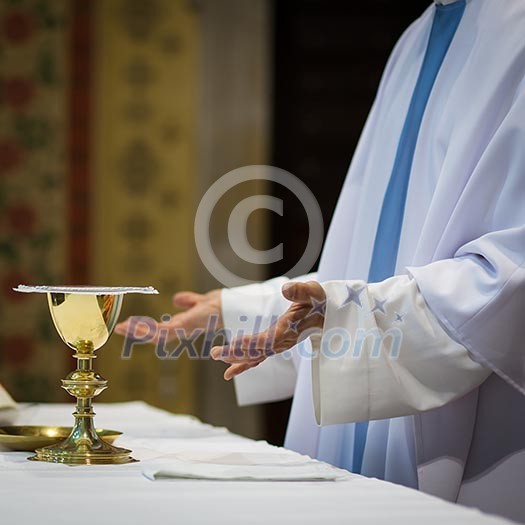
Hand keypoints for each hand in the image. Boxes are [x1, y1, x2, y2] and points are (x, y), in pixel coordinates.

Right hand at [114, 289, 221, 343]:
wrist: (231, 306)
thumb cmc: (220, 306)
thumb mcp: (199, 302)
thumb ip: (188, 301)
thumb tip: (175, 299)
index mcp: (182, 324)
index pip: (160, 329)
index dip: (144, 328)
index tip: (129, 324)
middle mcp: (181, 329)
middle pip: (154, 335)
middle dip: (136, 332)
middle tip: (119, 328)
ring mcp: (182, 330)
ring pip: (155, 335)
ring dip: (139, 332)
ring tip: (122, 327)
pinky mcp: (185, 327)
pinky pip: (163, 331)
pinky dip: (150, 330)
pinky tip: (137, 325)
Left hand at [211, 281, 325, 379]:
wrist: (328, 313)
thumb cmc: (319, 301)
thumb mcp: (312, 292)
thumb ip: (300, 291)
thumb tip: (286, 289)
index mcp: (289, 329)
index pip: (268, 339)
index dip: (251, 343)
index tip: (233, 344)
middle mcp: (283, 341)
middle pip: (257, 351)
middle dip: (236, 352)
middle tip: (216, 353)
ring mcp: (279, 345)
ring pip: (255, 356)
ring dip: (236, 357)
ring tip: (217, 356)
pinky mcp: (276, 345)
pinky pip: (258, 357)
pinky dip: (244, 364)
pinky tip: (230, 370)